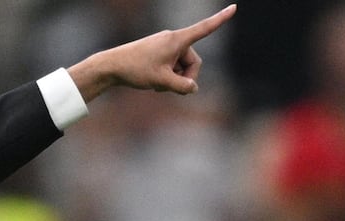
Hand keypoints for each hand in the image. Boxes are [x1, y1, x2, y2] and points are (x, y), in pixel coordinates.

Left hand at [68, 4, 236, 101]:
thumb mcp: (161, 81)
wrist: (111, 66)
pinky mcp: (159, 53)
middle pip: (193, 62)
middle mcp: (173, 40)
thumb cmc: (135, 70)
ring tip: (158, 86)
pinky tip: (154, 83)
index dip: (220, 19)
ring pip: (182, 67)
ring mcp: (165, 46)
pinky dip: (167, 76)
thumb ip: (182, 86)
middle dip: (185, 77)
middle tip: (170, 88)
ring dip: (174, 79)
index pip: (203, 29)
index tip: (234, 7)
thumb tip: (193, 88)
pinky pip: (172, 66)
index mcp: (176, 40)